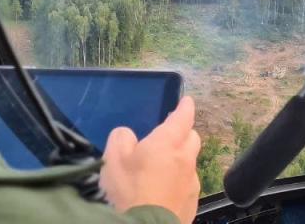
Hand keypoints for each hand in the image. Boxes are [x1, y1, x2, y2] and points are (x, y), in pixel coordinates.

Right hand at [100, 96, 200, 223]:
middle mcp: (185, 159)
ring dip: (180, 159)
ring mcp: (191, 183)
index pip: (183, 117)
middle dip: (183, 133)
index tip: (186, 101)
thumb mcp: (112, 159)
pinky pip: (188, 184)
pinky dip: (179, 181)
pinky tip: (164, 190)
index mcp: (168, 143)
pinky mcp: (192, 202)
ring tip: (161, 167)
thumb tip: (128, 136)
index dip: (185, 107)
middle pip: (192, 138)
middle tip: (169, 135)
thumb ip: (121, 138)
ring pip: (190, 162)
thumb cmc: (128, 192)